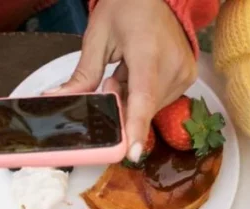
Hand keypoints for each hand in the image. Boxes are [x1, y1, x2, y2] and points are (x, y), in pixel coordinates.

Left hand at [53, 0, 196, 162]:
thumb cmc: (126, 7)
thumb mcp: (97, 37)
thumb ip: (83, 75)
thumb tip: (60, 99)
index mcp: (148, 53)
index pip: (142, 99)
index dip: (136, 128)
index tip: (132, 153)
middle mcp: (173, 65)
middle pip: (142, 107)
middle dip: (122, 102)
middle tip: (114, 76)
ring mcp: (184, 72)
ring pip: (150, 106)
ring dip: (133, 97)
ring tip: (128, 69)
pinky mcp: (189, 76)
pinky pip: (161, 99)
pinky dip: (145, 92)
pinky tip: (140, 71)